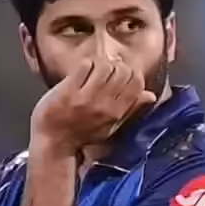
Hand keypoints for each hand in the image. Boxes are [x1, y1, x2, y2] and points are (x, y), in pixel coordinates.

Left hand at [29, 58, 156, 154]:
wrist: (54, 143)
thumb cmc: (82, 135)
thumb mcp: (111, 126)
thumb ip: (131, 109)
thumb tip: (150, 95)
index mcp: (117, 112)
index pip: (136, 82)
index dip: (131, 72)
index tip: (122, 73)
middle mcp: (104, 104)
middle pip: (122, 71)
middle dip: (116, 65)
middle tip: (106, 70)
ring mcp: (85, 97)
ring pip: (105, 65)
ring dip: (100, 63)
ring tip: (94, 69)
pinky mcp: (68, 91)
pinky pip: (85, 66)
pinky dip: (85, 64)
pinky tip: (82, 71)